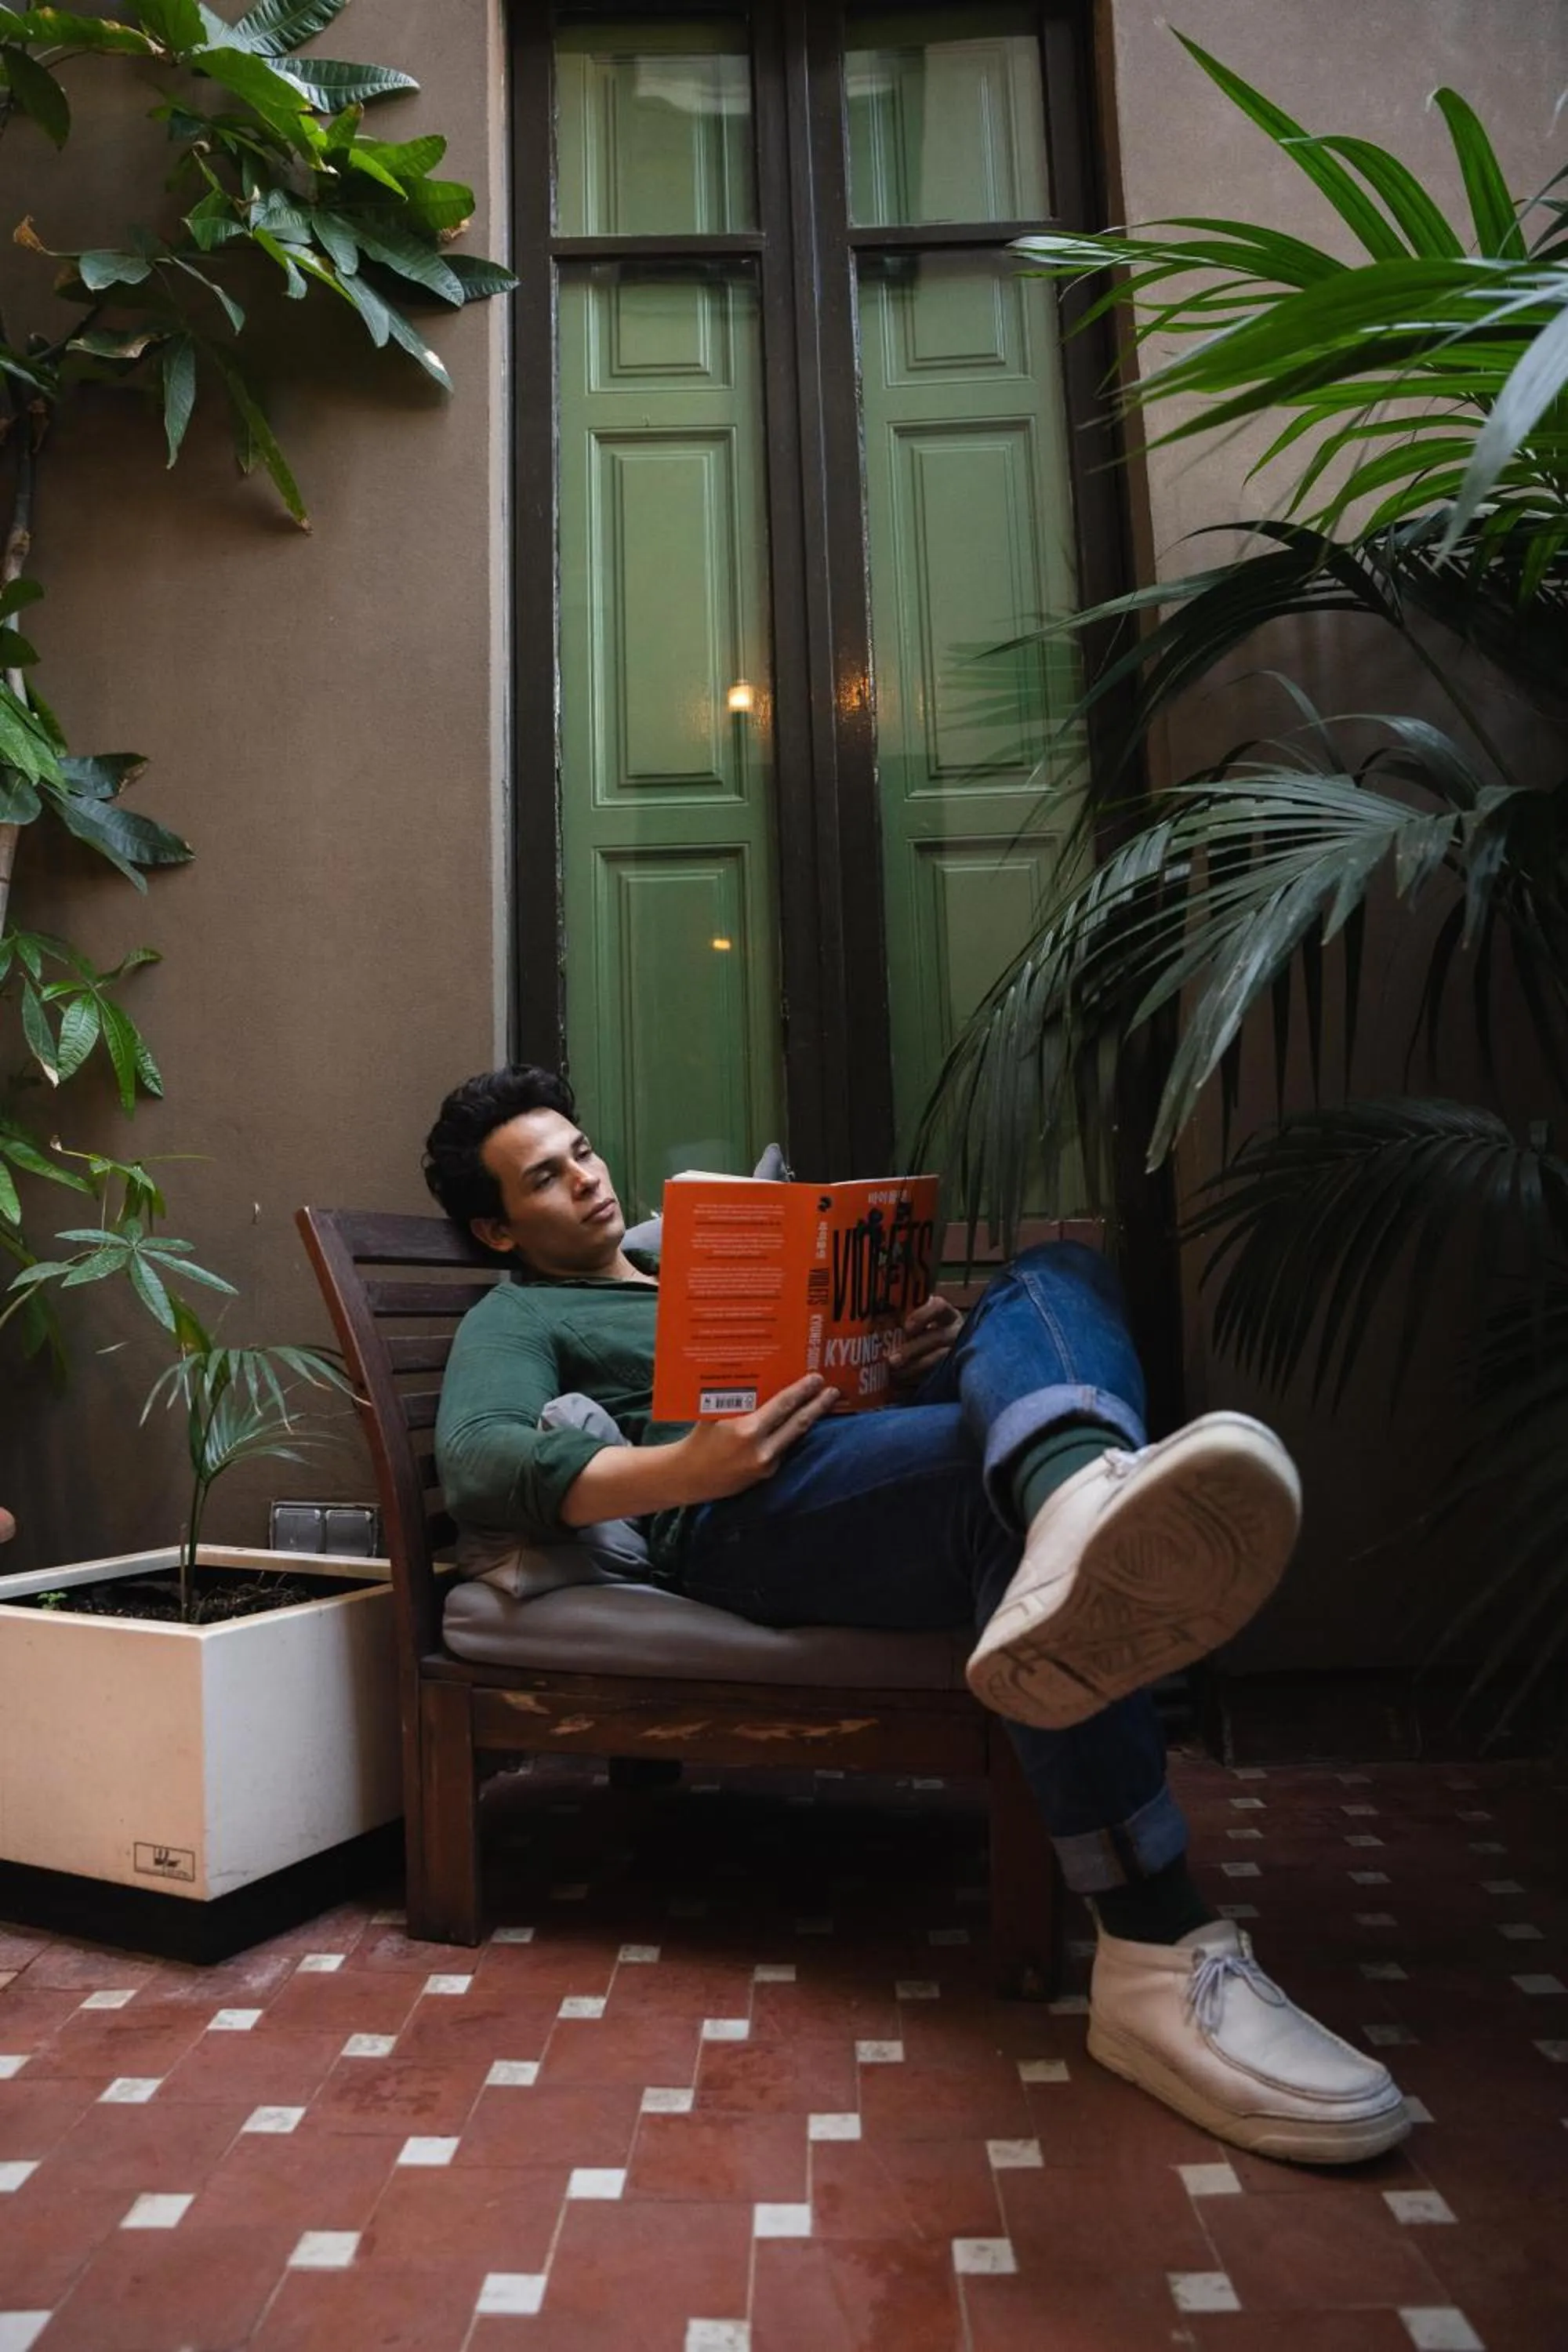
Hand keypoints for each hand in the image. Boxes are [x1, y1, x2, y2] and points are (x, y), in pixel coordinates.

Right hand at [675, 1374, 838, 1501]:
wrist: (690, 1477)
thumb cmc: (700, 1439)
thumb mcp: (713, 1414)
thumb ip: (734, 1398)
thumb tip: (756, 1371)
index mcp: (747, 1431)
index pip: (783, 1406)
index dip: (802, 1391)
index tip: (817, 1379)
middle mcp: (762, 1450)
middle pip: (798, 1423)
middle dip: (818, 1405)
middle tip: (833, 1390)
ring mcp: (767, 1465)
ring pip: (795, 1437)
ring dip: (811, 1420)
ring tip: (824, 1404)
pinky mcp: (768, 1475)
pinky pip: (785, 1449)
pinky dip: (794, 1435)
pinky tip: (801, 1423)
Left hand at [888, 1292, 963, 1393]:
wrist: (949, 1354)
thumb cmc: (925, 1333)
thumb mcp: (920, 1323)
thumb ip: (906, 1321)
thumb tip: (876, 1323)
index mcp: (947, 1314)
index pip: (939, 1307)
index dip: (923, 1315)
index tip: (906, 1327)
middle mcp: (956, 1332)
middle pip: (937, 1337)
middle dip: (913, 1350)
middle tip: (891, 1361)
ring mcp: (958, 1352)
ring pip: (939, 1360)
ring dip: (915, 1368)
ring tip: (894, 1375)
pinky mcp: (955, 1371)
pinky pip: (938, 1378)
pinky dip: (918, 1382)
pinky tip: (902, 1386)